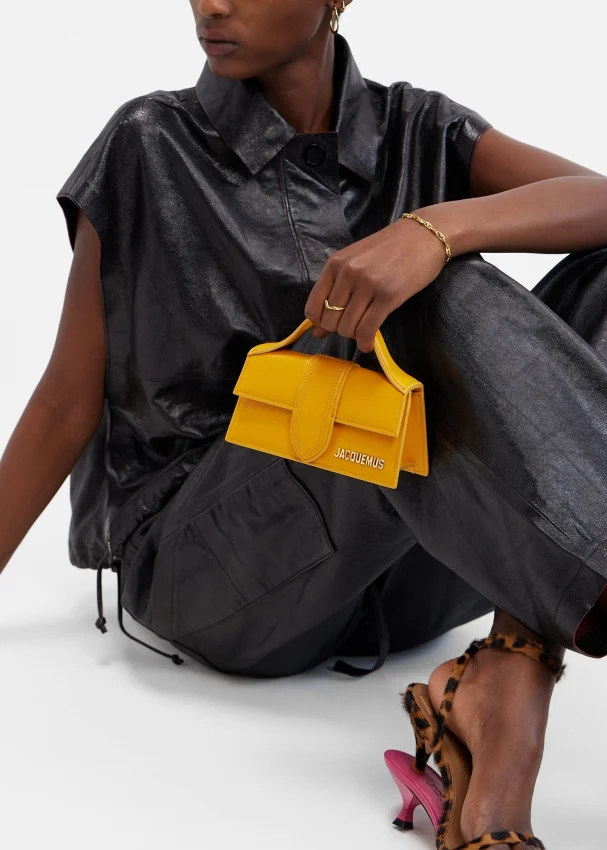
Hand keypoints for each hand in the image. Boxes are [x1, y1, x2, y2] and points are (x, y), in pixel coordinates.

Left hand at [304, 213, 449, 352]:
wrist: (424, 235)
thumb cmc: (390, 249)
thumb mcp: (356, 264)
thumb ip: (335, 293)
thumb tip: (317, 331)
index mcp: (335, 264)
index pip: (313, 307)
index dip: (320, 323)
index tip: (330, 326)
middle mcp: (348, 273)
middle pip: (331, 320)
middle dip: (340, 330)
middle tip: (353, 327)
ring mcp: (368, 284)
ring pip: (348, 327)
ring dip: (354, 336)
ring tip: (363, 332)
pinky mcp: (388, 295)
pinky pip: (367, 328)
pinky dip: (365, 342)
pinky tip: (368, 344)